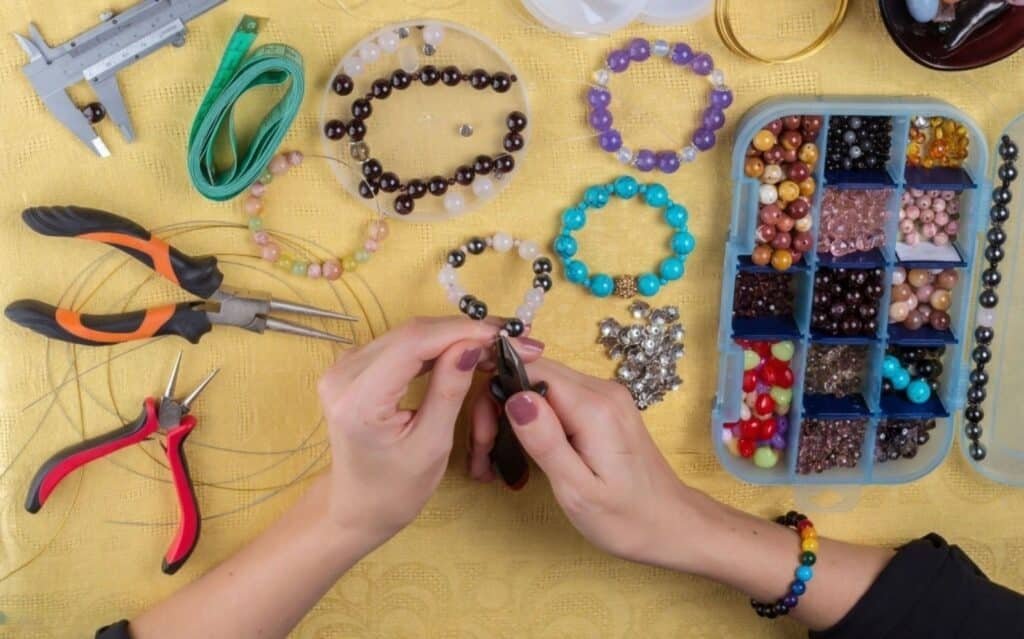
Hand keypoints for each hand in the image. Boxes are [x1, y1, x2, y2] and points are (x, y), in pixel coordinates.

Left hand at [318, 317, 543, 549]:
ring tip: (493, 343)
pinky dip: (435, 343)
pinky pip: (400, 344)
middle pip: (411, 333)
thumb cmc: (396, 489)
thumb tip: (473, 344)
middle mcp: (343, 374)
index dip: (460, 331)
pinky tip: (463, 347)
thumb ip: (449, 390)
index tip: (502, 334)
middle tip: (508, 338)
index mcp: (359, 399)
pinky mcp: (353, 367)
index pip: (413, 343)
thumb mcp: (432, 445)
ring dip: (452, 334)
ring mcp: (344, 367)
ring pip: (408, 334)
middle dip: (463, 331)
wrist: (358, 507)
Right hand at [468, 358, 701, 570]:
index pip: (527, 370)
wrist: (673, 526)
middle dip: (500, 405)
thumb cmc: (626, 519)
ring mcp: (606, 395)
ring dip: (514, 412)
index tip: (484, 435)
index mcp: (595, 407)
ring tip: (499, 457)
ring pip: (541, 383)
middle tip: (485, 454)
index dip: (497, 395)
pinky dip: (535, 417)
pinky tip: (525, 449)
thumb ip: (545, 441)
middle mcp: (602, 390)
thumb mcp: (577, 490)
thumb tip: (515, 397)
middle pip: (532, 372)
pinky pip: (558, 397)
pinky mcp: (604, 406)